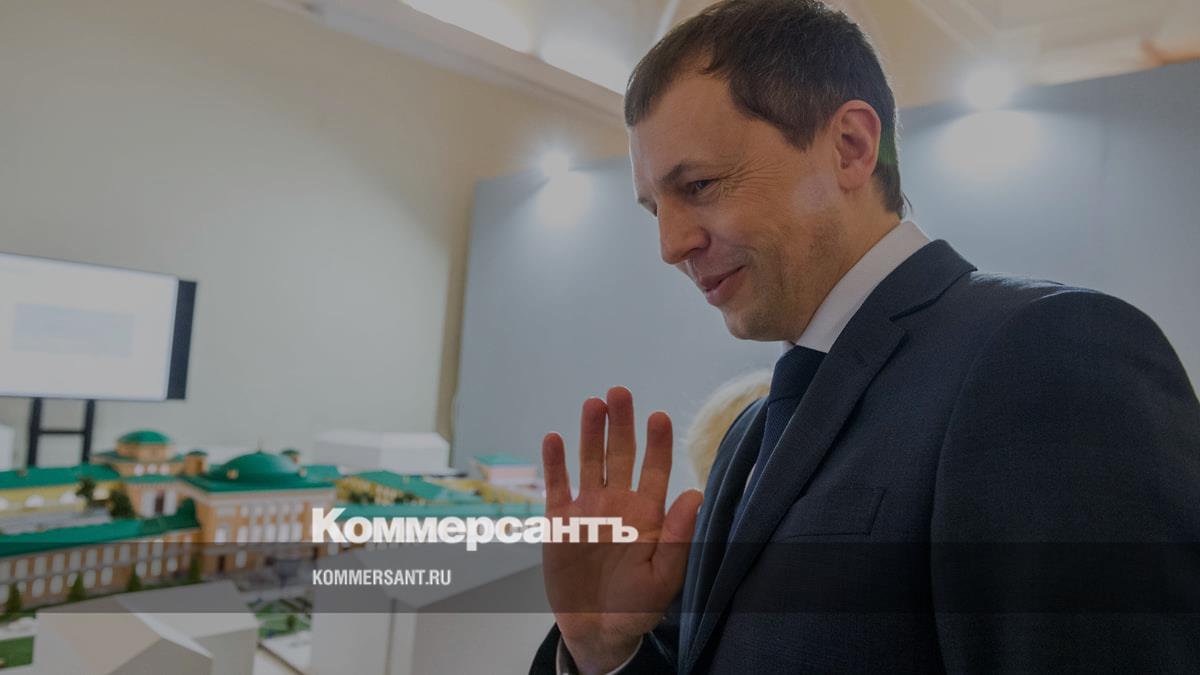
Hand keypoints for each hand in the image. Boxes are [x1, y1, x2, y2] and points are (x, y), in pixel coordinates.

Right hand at [541, 386, 702, 674]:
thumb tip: (695, 495)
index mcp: (647, 515)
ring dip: (590, 433)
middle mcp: (618, 503)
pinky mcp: (559, 521)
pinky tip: (554, 438)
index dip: (658, 443)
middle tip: (620, 392)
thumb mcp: (663, 578)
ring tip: (593, 404)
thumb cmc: (637, 606)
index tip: (660, 417)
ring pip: (589, 462)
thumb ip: (677, 536)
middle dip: (621, 424)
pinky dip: (554, 463)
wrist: (596, 630)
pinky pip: (557, 486)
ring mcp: (588, 509)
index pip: (655, 470)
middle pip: (620, 455)